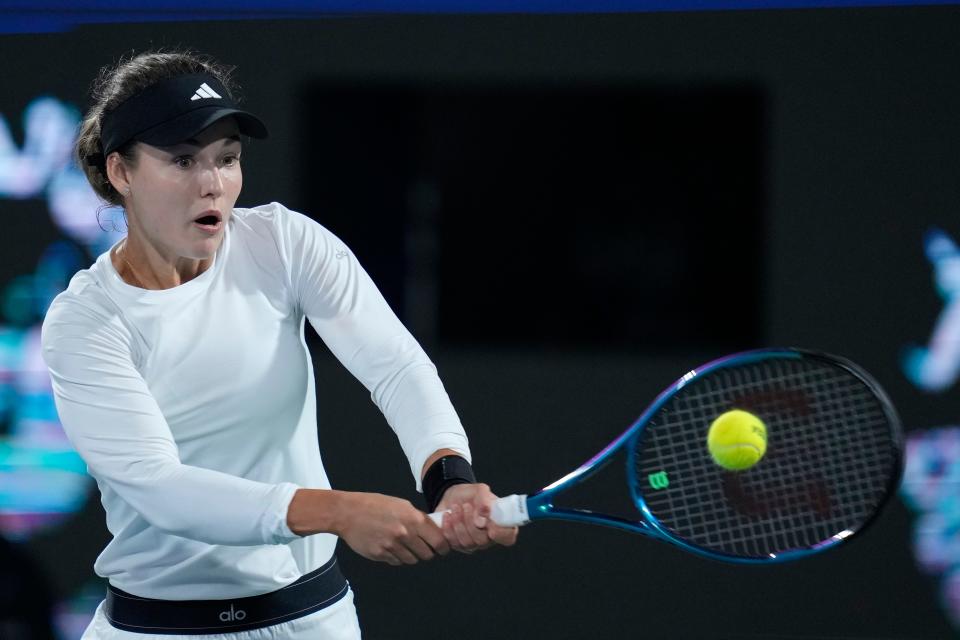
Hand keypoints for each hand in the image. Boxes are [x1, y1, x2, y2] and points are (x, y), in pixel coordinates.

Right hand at [334, 492, 449, 565]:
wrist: (348, 513)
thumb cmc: (374, 505)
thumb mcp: (401, 504)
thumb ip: (418, 517)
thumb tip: (433, 529)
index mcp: (413, 519)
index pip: (438, 541)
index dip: (443, 547)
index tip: (443, 549)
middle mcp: (404, 534)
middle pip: (427, 554)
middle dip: (427, 552)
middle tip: (422, 547)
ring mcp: (391, 546)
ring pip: (412, 560)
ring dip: (411, 555)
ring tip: (403, 545)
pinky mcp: (380, 555)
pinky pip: (396, 562)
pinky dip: (396, 557)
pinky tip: (390, 546)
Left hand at [434, 483, 518, 553]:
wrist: (452, 498)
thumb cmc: (470, 495)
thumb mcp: (479, 490)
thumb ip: (484, 499)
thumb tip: (485, 513)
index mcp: (501, 523)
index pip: (508, 537)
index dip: (501, 534)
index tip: (491, 527)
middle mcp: (489, 537)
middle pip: (483, 540)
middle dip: (471, 522)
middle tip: (466, 506)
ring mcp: (474, 544)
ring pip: (467, 543)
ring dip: (459, 523)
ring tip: (455, 507)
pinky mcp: (459, 545)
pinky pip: (453, 543)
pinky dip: (448, 528)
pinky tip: (447, 516)